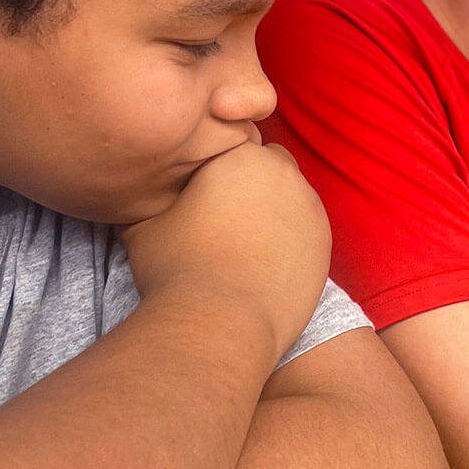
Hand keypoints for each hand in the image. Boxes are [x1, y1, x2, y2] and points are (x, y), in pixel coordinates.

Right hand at [122, 142, 331, 343]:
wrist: (220, 324)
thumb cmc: (177, 268)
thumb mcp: (144, 221)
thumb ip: (154, 194)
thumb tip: (144, 190)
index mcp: (243, 156)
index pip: (236, 144)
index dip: (218, 167)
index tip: (203, 193)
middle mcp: (286, 175)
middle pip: (269, 167)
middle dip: (251, 184)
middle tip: (223, 217)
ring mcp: (311, 211)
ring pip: (291, 200)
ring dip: (273, 212)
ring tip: (242, 247)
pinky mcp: (325, 246)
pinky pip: (305, 233)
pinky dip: (289, 242)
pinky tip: (263, 265)